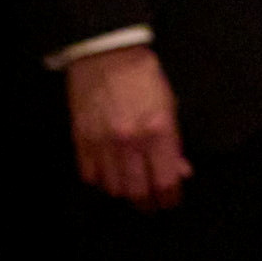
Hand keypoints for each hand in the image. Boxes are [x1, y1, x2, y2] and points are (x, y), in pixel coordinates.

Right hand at [67, 46, 190, 209]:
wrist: (106, 55)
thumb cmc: (144, 77)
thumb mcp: (170, 105)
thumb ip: (175, 142)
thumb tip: (180, 172)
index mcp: (158, 130)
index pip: (166, 179)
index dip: (170, 198)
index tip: (171, 202)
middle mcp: (130, 141)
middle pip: (138, 191)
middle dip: (147, 204)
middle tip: (152, 206)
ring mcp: (102, 142)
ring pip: (113, 187)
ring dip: (125, 194)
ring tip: (133, 191)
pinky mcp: (81, 140)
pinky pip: (90, 175)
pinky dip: (101, 181)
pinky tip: (110, 177)